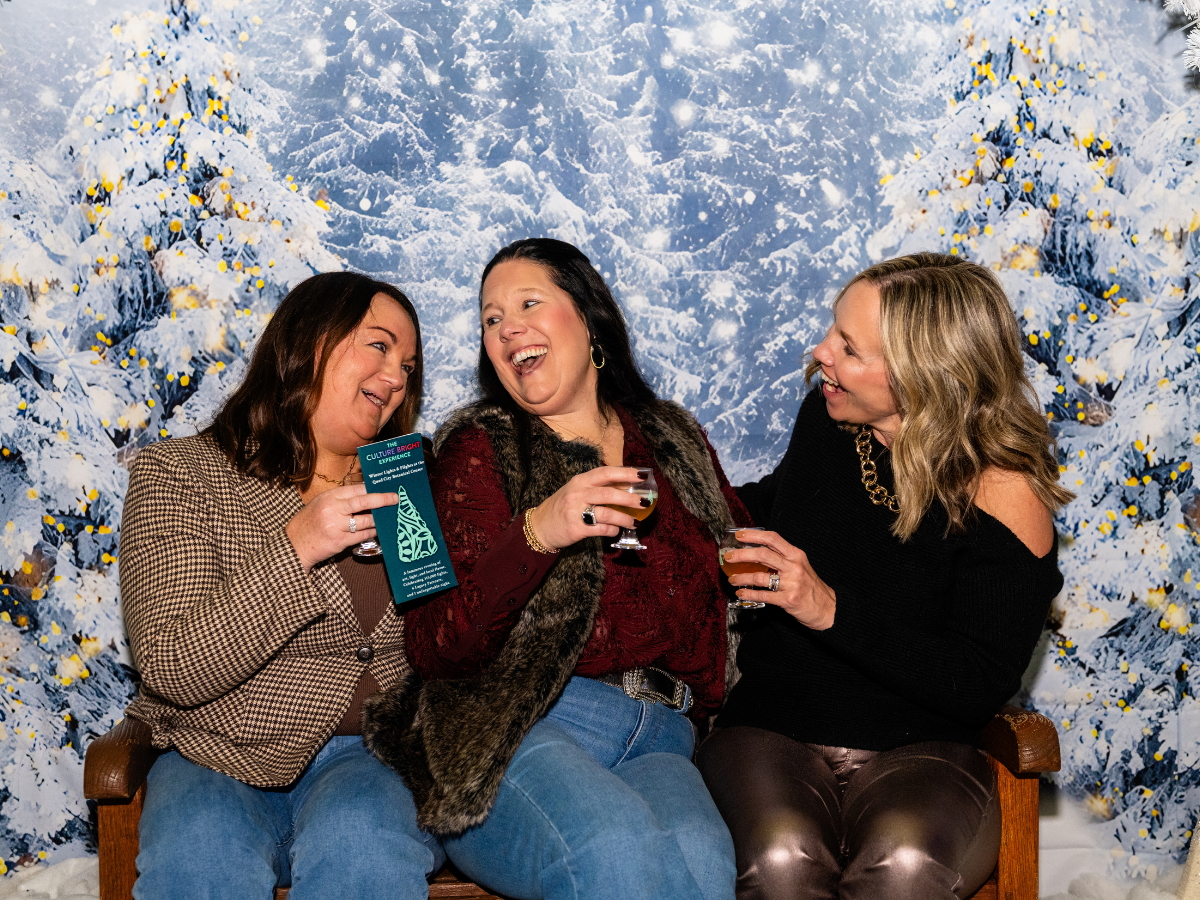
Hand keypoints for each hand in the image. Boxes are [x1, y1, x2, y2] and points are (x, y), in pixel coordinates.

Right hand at [286, 483, 398, 572]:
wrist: (294, 545)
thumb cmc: (309, 523)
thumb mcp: (320, 504)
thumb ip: (340, 499)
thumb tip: (365, 494)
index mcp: (328, 497)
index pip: (356, 488)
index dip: (372, 487)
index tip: (385, 487)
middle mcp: (333, 509)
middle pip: (363, 501)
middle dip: (382, 499)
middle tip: (396, 498)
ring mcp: (336, 526)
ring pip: (366, 520)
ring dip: (379, 519)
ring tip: (387, 517)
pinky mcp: (340, 541)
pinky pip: (362, 535)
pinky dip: (371, 532)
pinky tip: (376, 530)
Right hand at [527, 466, 649, 550]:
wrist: (540, 526)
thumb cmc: (563, 506)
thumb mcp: (577, 490)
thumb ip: (597, 487)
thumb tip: (627, 487)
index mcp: (580, 480)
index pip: (606, 472)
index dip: (626, 473)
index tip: (643, 476)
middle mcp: (578, 493)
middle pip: (609, 493)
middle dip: (630, 498)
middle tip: (645, 502)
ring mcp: (575, 511)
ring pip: (607, 513)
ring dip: (624, 518)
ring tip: (634, 522)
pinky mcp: (576, 529)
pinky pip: (601, 529)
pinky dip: (612, 530)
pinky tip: (616, 530)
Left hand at [723, 529, 836, 629]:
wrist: (828, 608)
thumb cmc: (810, 587)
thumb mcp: (800, 566)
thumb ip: (782, 558)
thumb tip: (755, 552)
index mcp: (796, 555)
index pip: (772, 538)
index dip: (754, 535)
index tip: (739, 535)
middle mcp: (794, 566)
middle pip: (762, 554)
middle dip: (741, 555)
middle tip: (728, 557)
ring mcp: (791, 583)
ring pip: (759, 576)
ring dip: (741, 577)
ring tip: (732, 579)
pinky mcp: (788, 600)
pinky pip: (763, 595)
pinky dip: (749, 593)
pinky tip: (741, 593)